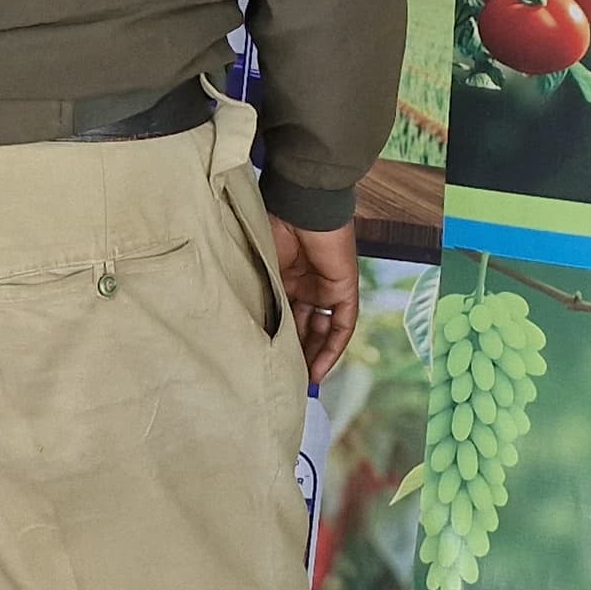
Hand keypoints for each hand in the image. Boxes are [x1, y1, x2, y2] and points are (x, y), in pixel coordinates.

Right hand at [272, 218, 359, 384]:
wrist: (299, 206)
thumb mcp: (259, 274)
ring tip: (299, 383)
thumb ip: (259, 301)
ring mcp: (326, 287)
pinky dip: (332, 349)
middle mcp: (306, 285)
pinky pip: (342, 325)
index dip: (276, 343)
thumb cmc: (270, 231)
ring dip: (314, 357)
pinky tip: (319, 371)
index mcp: (283, 278)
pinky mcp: (344, 288)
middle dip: (295, 356)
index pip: (282, 317)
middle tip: (284, 382)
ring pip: (322, 331)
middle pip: (302, 328)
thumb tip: (246, 338)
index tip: (265, 367)